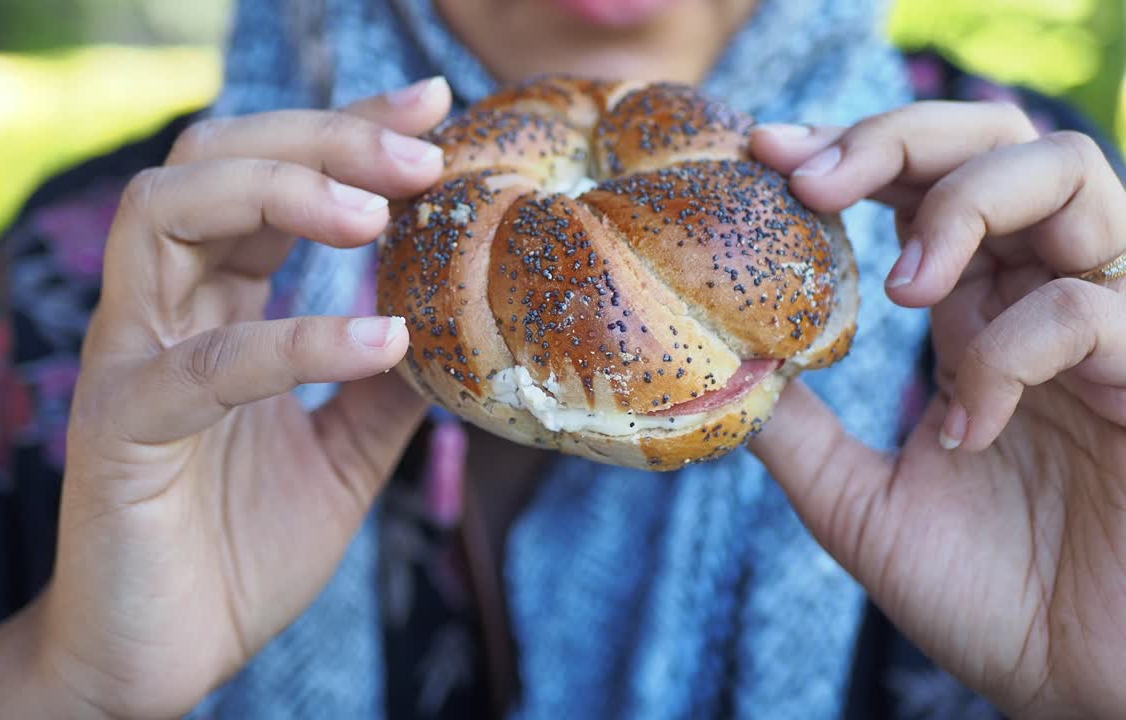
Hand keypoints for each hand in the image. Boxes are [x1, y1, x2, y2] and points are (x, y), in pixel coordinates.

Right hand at [0, 77, 451, 719]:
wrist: (160, 658)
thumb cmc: (238, 550)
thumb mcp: (342, 456)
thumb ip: (384, 389)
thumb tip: (459, 329)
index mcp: (213, 304)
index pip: (268, 179)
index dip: (343, 130)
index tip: (431, 108)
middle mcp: (162, 310)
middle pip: (213, 163)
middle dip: (320, 140)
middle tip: (419, 155)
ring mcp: (130, 359)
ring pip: (169, 214)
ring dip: (280, 193)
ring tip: (377, 214)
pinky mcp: (119, 428)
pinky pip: (203, 363)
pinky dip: (295, 341)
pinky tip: (381, 344)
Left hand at [748, 103, 1125, 718]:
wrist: (1077, 692)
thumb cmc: (989, 599)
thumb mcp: (862, 506)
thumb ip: (800, 436)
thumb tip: (721, 375)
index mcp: (974, 317)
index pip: (922, 185)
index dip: (848, 151)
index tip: (764, 151)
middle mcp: (1040, 300)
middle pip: (999, 140)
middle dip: (898, 138)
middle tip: (813, 182)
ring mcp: (1110, 328)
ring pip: (1070, 173)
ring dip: (962, 206)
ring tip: (900, 291)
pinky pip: (1089, 307)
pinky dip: (1011, 352)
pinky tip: (971, 429)